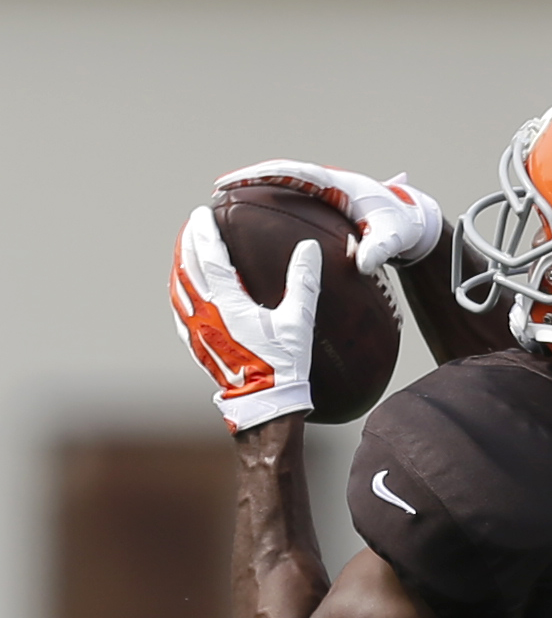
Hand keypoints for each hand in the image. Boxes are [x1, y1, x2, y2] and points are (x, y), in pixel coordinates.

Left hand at [169, 206, 318, 431]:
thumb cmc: (281, 365)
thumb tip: (308, 248)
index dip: (205, 232)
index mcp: (226, 302)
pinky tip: (183, 291)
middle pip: (187, 267)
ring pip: (178, 287)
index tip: (202, 213)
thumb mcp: (297, 322)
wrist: (262, 404)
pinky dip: (179, 292)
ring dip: (181, 264)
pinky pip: (179, 310)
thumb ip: (303, 282)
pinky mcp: (195, 344)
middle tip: (192, 225)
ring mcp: (195, 329)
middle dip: (188, 242)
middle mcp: (203, 312)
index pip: (209, 256)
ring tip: (185, 250)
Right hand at [214, 160, 442, 273]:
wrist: (413, 223)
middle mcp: (327, 182)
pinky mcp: (326, 204)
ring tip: (227, 202)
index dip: (261, 174)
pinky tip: (255, 221)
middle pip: (280, 173)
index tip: (233, 180)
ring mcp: (325, 192)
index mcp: (337, 183)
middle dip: (250, 179)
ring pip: (285, 185)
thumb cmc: (402, 227)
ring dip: (258, 190)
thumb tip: (362, 264)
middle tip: (219, 189)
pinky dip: (273, 204)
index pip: (291, 171)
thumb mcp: (391, 239)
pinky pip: (294, 200)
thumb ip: (378, 251)